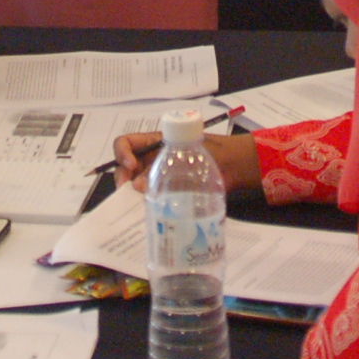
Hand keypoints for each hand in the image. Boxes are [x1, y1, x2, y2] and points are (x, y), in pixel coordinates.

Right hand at [112, 130, 262, 194]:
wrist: (236, 168)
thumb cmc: (216, 154)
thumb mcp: (190, 157)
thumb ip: (166, 169)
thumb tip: (138, 186)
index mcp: (155, 143)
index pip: (126, 142)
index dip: (122, 153)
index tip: (130, 167)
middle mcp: (152, 159)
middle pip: (125, 167)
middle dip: (122, 180)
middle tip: (126, 194)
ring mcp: (159, 177)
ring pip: (135, 186)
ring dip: (131, 196)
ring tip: (134, 208)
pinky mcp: (167, 195)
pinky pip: (150, 200)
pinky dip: (145, 207)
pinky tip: (148, 216)